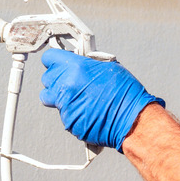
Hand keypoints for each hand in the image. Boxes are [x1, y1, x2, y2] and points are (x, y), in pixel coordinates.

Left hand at [40, 49, 164, 150]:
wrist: (132, 119)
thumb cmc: (125, 92)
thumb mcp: (107, 67)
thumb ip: (85, 64)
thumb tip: (76, 63)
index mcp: (76, 68)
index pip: (49, 58)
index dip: (53, 60)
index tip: (57, 63)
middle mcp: (67, 86)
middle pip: (47, 79)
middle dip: (56, 79)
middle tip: (70, 81)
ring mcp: (66, 105)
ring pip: (50, 97)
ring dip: (59, 95)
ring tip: (77, 97)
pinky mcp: (68, 122)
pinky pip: (63, 113)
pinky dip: (72, 111)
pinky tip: (87, 110)